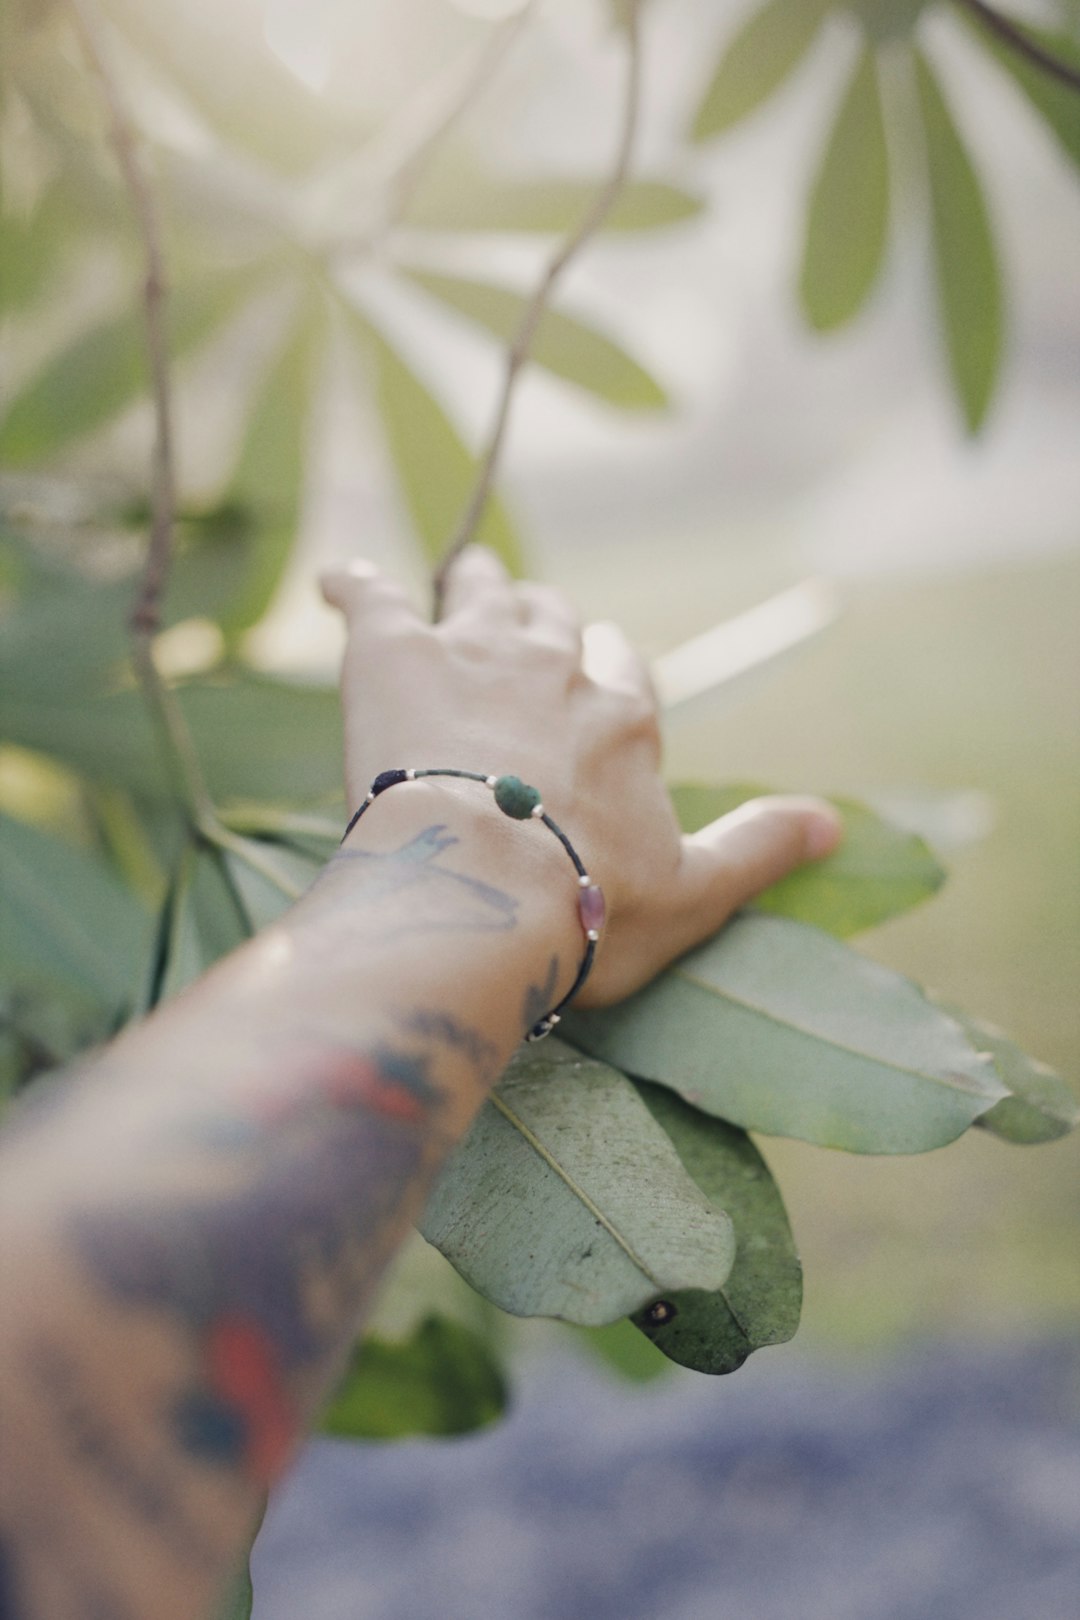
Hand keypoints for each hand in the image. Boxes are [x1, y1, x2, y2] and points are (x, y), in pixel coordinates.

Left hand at [321, 547, 840, 1005]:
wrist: (482, 895)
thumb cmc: (589, 907)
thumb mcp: (695, 894)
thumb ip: (759, 848)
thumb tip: (831, 824)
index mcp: (623, 720)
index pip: (621, 668)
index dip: (605, 672)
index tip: (592, 684)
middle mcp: (556, 669)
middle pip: (553, 619)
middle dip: (542, 620)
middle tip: (520, 630)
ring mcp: (474, 653)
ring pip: (479, 591)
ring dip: (474, 586)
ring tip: (459, 579)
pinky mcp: (395, 654)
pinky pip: (372, 594)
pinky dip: (356, 583)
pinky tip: (339, 579)